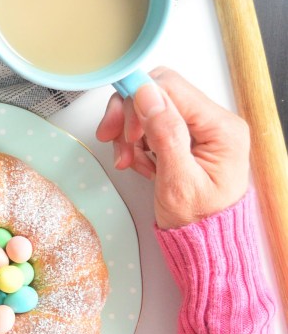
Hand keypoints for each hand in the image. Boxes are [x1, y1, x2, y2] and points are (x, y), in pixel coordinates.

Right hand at [96, 66, 249, 228]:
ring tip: (129, 162)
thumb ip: (165, 133)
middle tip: (112, 140)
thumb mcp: (178, 181)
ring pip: (150, 108)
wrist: (205, 245)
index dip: (138, 102)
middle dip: (130, 117)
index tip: (120, 127)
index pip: (171, 87)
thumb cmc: (198, 222)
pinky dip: (137, 143)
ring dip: (130, 134)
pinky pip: (151, 125)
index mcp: (222, 127)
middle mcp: (214, 121)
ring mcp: (200, 128)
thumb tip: (147, 92)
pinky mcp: (186, 136)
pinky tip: (140, 164)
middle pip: (158, 93)